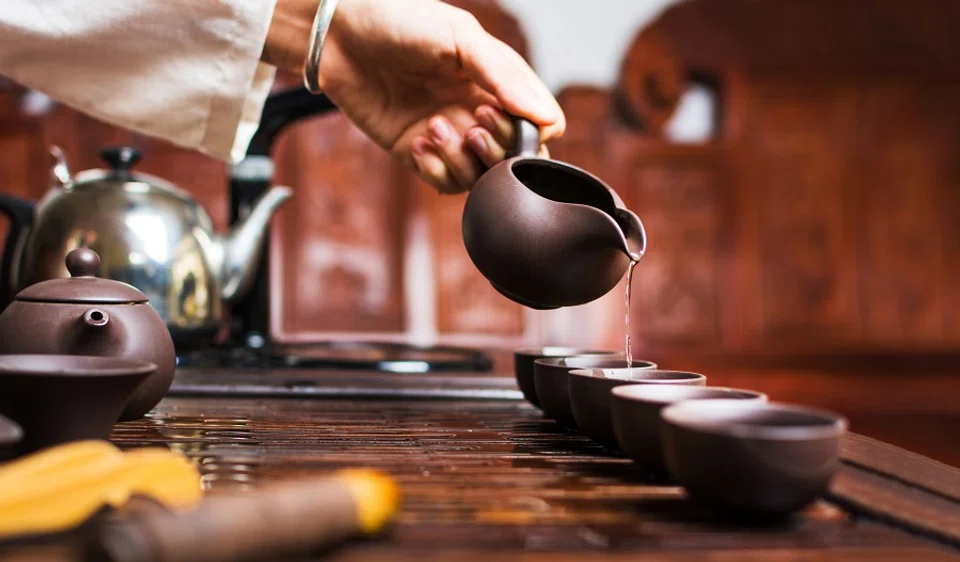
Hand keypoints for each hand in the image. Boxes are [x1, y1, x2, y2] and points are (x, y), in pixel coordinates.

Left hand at [264, 0, 564, 193]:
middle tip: (470, 124)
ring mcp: (451, 135)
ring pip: (480, 176)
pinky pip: (444, 182)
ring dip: (460, 159)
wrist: (339, 36)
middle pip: (514, 158)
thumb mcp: (459, 38)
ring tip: (432, 127)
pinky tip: (416, 142)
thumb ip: (504, 76)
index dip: (530, 133)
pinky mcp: (419, 153)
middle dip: (495, 149)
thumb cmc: (399, 22)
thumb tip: (545, 117)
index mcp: (498, 83)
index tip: (498, 114)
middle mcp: (479, 111)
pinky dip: (435, 170)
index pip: (541, 125)